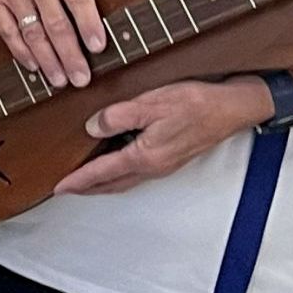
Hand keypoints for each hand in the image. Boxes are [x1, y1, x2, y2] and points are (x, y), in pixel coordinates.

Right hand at [0, 0, 121, 87]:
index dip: (89, 24)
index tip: (98, 47)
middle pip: (55, 22)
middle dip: (70, 54)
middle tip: (82, 79)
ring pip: (32, 31)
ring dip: (47, 59)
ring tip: (60, 80)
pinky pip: (7, 30)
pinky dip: (20, 51)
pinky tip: (33, 66)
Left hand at [52, 75, 272, 196]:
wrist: (233, 108)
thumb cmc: (196, 104)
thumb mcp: (151, 103)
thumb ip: (118, 116)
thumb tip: (92, 128)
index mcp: (145, 156)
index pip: (103, 172)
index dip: (78, 180)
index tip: (59, 187)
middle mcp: (154, 167)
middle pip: (113, 183)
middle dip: (87, 188)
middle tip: (66, 189)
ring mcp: (165, 165)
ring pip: (126, 180)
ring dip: (103, 183)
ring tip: (84, 180)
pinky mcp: (172, 158)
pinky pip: (137, 172)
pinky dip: (119, 174)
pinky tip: (115, 164)